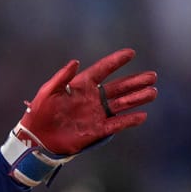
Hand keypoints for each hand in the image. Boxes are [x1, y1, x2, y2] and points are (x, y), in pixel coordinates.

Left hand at [0, 49, 156, 186]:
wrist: (37, 138)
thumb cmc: (39, 113)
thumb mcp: (48, 92)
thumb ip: (62, 77)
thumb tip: (76, 61)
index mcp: (80, 86)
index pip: (102, 70)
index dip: (116, 61)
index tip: (131, 53)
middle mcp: (91, 98)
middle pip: (117, 88)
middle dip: (135, 81)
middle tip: (152, 76)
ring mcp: (95, 114)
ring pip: (121, 104)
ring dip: (137, 98)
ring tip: (153, 92)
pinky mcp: (96, 130)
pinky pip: (116, 124)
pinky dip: (129, 120)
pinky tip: (142, 115)